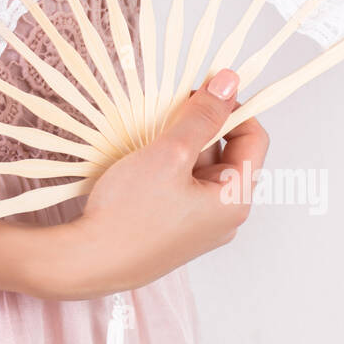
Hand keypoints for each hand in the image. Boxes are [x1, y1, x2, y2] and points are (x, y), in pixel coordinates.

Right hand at [29, 69, 268, 299]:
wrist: (89, 262)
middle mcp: (224, 216)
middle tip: (164, 114)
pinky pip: (182, 187)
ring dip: (178, 146)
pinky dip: (166, 167)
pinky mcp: (175, 231)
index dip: (231, 108)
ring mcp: (199, 226)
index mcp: (235, 199)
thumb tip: (230, 81)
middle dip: (198, 127)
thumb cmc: (130, 212)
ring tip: (146, 140)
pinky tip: (140, 164)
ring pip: (199, 169)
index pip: (253, 137)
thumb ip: (202, 115)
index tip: (198, 91)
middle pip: (225, 152)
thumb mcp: (170, 152)